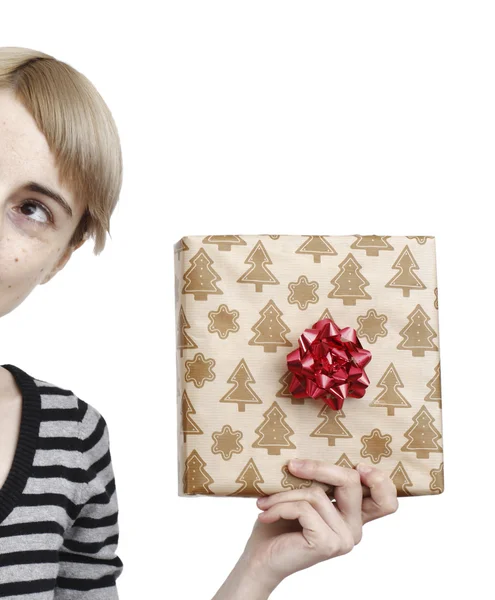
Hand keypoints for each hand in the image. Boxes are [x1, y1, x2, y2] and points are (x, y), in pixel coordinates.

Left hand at [241, 459, 398, 589]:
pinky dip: (279, 507)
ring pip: (317, 493)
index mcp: (353, 515)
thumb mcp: (303, 496)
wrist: (260, 560)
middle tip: (291, 465)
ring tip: (265, 502)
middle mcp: (354, 528)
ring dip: (284, 494)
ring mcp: (344, 538)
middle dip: (318, 467)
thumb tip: (314, 450)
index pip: (386, 500)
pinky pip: (304, 508)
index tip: (359, 466)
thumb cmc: (279, 524)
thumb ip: (319, 482)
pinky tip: (265, 515)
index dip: (381, 480)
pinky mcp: (327, 543)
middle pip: (351, 481)